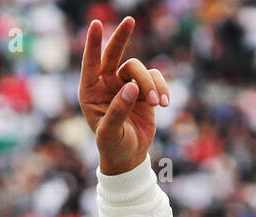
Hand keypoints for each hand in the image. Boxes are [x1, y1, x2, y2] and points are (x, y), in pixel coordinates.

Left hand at [79, 17, 170, 175]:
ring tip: (157, 103)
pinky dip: (161, 88)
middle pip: (113, 54)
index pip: (90, 63)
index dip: (93, 44)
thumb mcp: (111, 133)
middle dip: (121, 38)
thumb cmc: (113, 146)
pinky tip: (165, 104)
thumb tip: (131, 87)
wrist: (129, 157)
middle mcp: (106, 84)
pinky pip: (155, 78)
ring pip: (138, 69)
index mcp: (91, 91)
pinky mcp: (143, 90)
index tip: (96, 24)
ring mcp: (125, 85)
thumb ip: (118, 110)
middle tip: (129, 21)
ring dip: (150, 84)